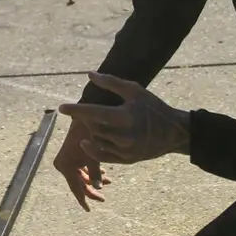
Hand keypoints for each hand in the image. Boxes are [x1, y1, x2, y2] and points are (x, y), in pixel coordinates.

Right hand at [51, 118, 109, 211]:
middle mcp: (62, 164)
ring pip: (81, 175)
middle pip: (79, 183)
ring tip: (109, 180)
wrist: (85, 116)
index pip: (75, 188)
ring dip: (94, 179)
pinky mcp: (71, 154)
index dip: (84, 200)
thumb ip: (95, 173)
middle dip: (92, 189)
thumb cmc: (90, 135)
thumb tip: (98, 188)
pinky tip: (103, 171)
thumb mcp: (94, 155)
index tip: (89, 210)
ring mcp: (66, 159)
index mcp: (65, 166)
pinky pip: (80, 168)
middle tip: (104, 198)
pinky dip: (91, 171)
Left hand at [58, 72, 190, 164]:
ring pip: (97, 141)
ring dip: (90, 131)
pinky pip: (104, 156)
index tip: (61, 107)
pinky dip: (93, 149)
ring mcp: (126, 150)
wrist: (174, 133)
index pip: (94, 113)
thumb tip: (90, 75)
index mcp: (125, 117)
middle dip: (85, 119)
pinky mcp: (127, 160)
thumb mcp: (135, 91)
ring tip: (91, 122)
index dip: (76, 110)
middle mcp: (125, 136)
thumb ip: (111, 83)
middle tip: (82, 112)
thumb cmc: (153, 108)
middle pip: (94, 127)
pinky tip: (85, 141)